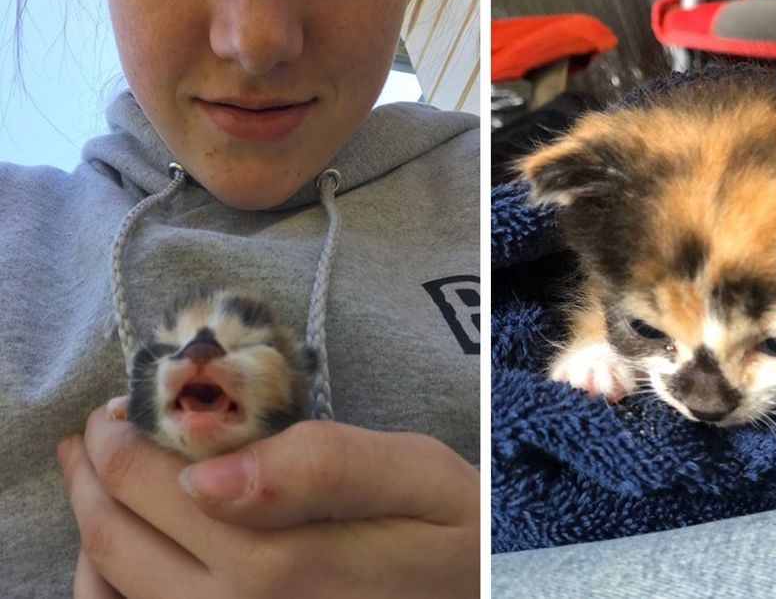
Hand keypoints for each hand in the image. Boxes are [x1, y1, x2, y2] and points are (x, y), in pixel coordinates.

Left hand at [58, 406, 478, 597]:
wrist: (479, 594)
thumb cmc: (457, 534)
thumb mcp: (416, 478)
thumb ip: (322, 467)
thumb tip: (206, 473)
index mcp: (279, 563)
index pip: (155, 484)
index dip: (125, 432)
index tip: (127, 399)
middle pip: (118, 538)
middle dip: (94, 471)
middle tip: (98, 427)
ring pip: (113, 591)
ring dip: (93, 526)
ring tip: (98, 477)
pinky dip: (111, 585)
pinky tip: (126, 551)